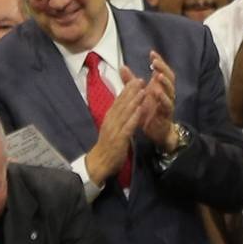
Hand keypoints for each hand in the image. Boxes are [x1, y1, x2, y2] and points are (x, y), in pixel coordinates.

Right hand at [85, 68, 144, 184]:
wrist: (99, 163)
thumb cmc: (107, 146)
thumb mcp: (112, 128)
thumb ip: (117, 117)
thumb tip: (123, 106)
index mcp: (109, 118)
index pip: (118, 101)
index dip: (127, 90)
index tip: (135, 80)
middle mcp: (111, 121)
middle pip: (121, 104)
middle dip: (131, 91)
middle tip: (140, 80)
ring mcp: (114, 129)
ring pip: (125, 113)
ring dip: (134, 101)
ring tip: (143, 91)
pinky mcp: (119, 139)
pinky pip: (128, 127)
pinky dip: (134, 117)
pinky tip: (141, 110)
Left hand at [138, 51, 177, 148]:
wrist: (156, 130)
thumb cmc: (148, 111)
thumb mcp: (138, 94)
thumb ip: (131, 81)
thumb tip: (122, 66)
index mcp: (159, 86)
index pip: (161, 70)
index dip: (158, 62)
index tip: (152, 53)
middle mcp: (166, 92)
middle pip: (169, 77)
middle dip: (163, 68)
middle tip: (155, 62)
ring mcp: (168, 102)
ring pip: (170, 90)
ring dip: (165, 82)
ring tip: (158, 75)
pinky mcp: (167, 113)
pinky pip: (167, 105)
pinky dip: (163, 98)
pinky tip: (157, 92)